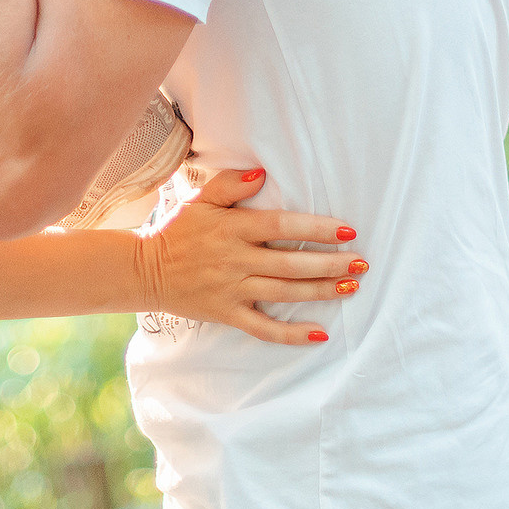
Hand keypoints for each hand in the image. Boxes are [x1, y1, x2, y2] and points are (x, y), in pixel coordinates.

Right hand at [134, 169, 365, 345]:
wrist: (146, 271)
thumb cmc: (178, 231)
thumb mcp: (199, 199)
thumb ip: (230, 184)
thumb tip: (261, 174)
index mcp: (233, 228)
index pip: (283, 226)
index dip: (317, 229)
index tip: (347, 230)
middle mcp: (237, 260)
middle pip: (292, 263)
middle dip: (331, 264)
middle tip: (362, 263)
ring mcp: (233, 290)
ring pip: (285, 292)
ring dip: (321, 291)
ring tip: (351, 287)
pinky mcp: (229, 314)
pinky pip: (264, 328)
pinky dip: (292, 334)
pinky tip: (319, 334)